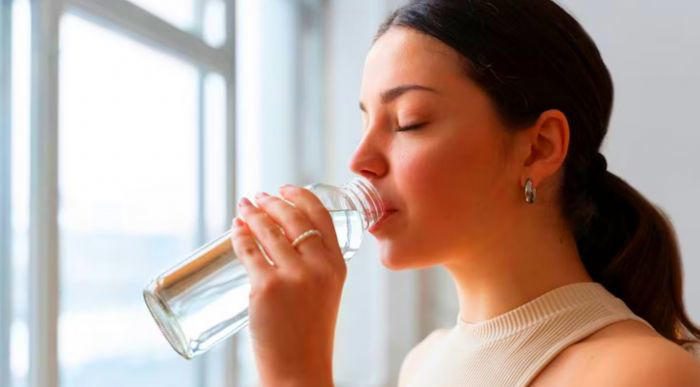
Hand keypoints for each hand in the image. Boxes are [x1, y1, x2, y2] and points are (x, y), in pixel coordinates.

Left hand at [230, 185, 344, 386]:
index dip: (301, 197)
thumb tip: (281, 240)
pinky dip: (239, 236)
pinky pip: (249, 251)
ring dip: (253, 214)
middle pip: (293, 218)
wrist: (300, 369)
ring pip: (269, 231)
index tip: (286, 189)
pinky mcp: (267, 288)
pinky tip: (234, 229)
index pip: (322, 217)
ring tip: (243, 208)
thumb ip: (314, 267)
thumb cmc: (309, 335)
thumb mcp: (325, 294)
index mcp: (338, 266)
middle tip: (258, 197)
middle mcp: (319, 267)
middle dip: (272, 202)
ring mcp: (293, 276)